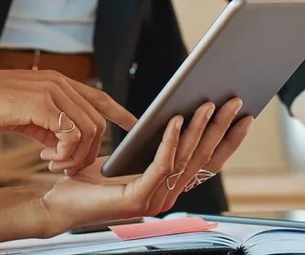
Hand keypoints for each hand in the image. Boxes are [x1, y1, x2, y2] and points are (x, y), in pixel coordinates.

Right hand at [0, 69, 137, 172]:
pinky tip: (47, 158)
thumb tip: (63, 145)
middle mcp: (60, 83)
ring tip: (55, 165)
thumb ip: (48, 126)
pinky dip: (65, 153)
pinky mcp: (42, 104)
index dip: (119, 112)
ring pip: (89, 130)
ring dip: (76, 155)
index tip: (133, 126)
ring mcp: (53, 91)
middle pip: (97, 121)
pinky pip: (71, 135)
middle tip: (67, 167)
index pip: (99, 97)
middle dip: (88, 151)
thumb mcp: (25, 116)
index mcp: (57, 83)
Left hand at [38, 99, 252, 229]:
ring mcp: (155, 200)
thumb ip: (155, 144)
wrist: (59, 202)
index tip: (245, 117)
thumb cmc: (90, 178)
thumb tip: (181, 112)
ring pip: (184, 159)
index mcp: (170, 187)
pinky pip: (161, 164)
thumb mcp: (131, 155)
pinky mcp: (138, 199)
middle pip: (202, 158)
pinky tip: (176, 119)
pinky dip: (171, 140)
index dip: (228, 141)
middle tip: (234, 101)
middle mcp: (168, 197)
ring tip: (208, 103)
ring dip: (199, 129)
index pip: (208, 163)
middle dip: (221, 128)